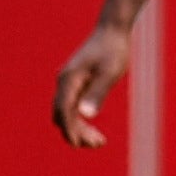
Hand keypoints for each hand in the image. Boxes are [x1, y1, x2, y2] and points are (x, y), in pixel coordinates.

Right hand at [51, 21, 135, 148]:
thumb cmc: (113, 50)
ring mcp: (68, 83)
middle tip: (99, 143)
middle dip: (76, 133)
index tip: (81, 144)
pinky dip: (80, 121)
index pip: (63, 111)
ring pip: (66, 114)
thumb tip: (85, 115)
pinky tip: (95, 129)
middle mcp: (64, 82)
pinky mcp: (76, 84)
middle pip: (62, 116)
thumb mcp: (109, 73)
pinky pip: (71, 108)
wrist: (112, 31)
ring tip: (99, 141)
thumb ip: (97, 93)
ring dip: (78, 129)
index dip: (70, 130)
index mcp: (69, 79)